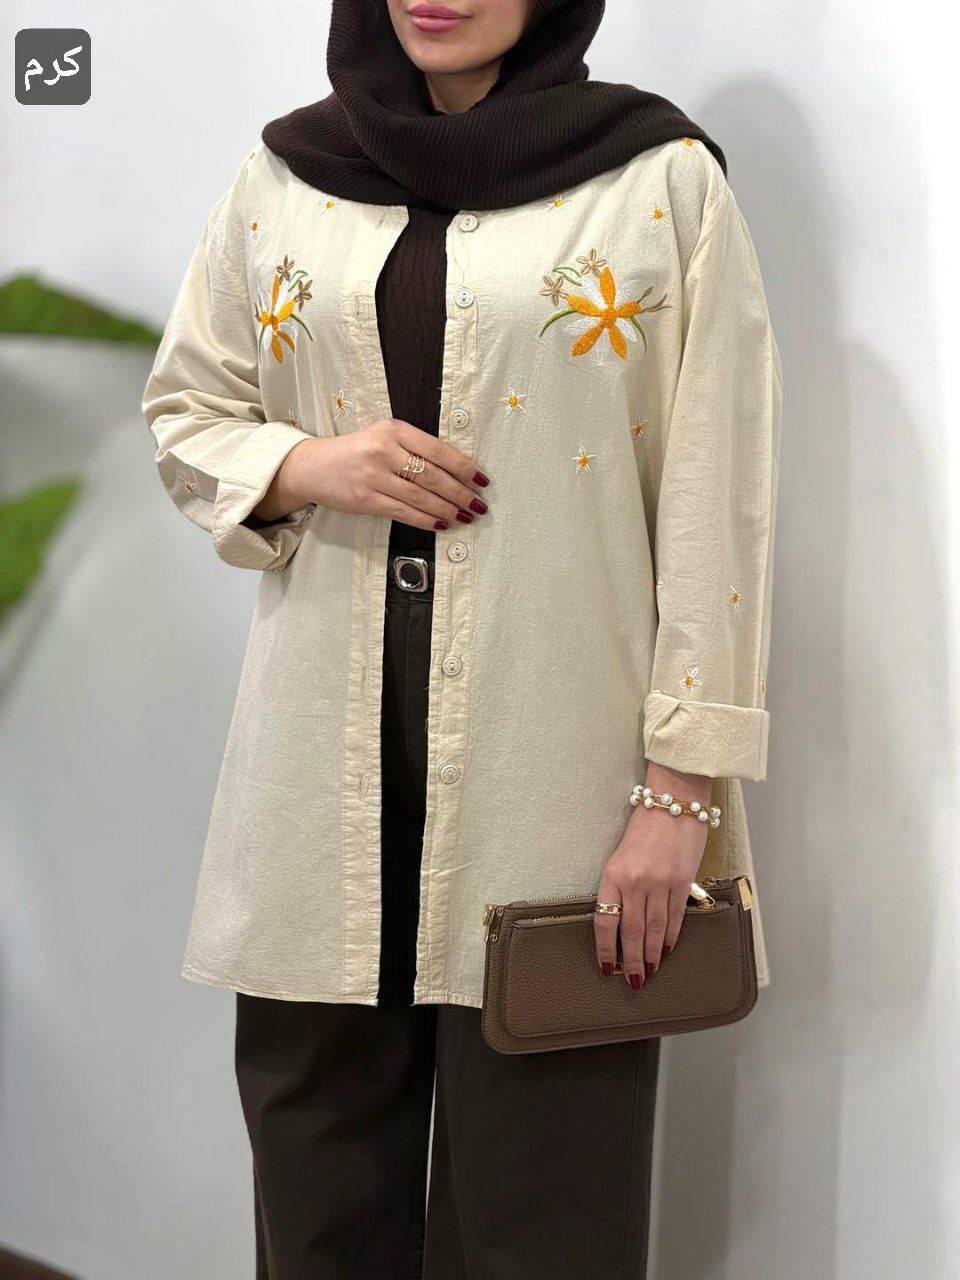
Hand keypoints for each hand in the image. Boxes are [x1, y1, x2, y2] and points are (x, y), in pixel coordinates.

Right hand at [253, 418, 489, 527]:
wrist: (313, 466)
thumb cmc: (355, 452)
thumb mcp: (383, 436)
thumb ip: (414, 447)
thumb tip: (455, 471)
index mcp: (393, 429)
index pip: (438, 450)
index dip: (464, 467)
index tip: (482, 480)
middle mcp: (384, 450)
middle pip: (433, 476)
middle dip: (461, 493)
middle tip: (479, 504)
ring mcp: (373, 476)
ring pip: (421, 497)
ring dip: (448, 509)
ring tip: (466, 516)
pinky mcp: (365, 499)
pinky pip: (404, 512)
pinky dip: (427, 520)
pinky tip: (442, 523)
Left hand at [594, 762, 710, 989]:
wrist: (673, 801)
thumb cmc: (644, 827)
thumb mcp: (620, 855)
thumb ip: (619, 886)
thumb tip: (620, 922)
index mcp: (613, 873)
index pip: (605, 920)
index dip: (605, 948)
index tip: (606, 966)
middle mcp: (636, 881)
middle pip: (632, 931)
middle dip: (631, 960)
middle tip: (632, 981)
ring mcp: (661, 882)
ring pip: (655, 930)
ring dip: (652, 955)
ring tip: (649, 973)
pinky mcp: (682, 881)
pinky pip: (675, 917)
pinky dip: (670, 937)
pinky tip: (666, 950)